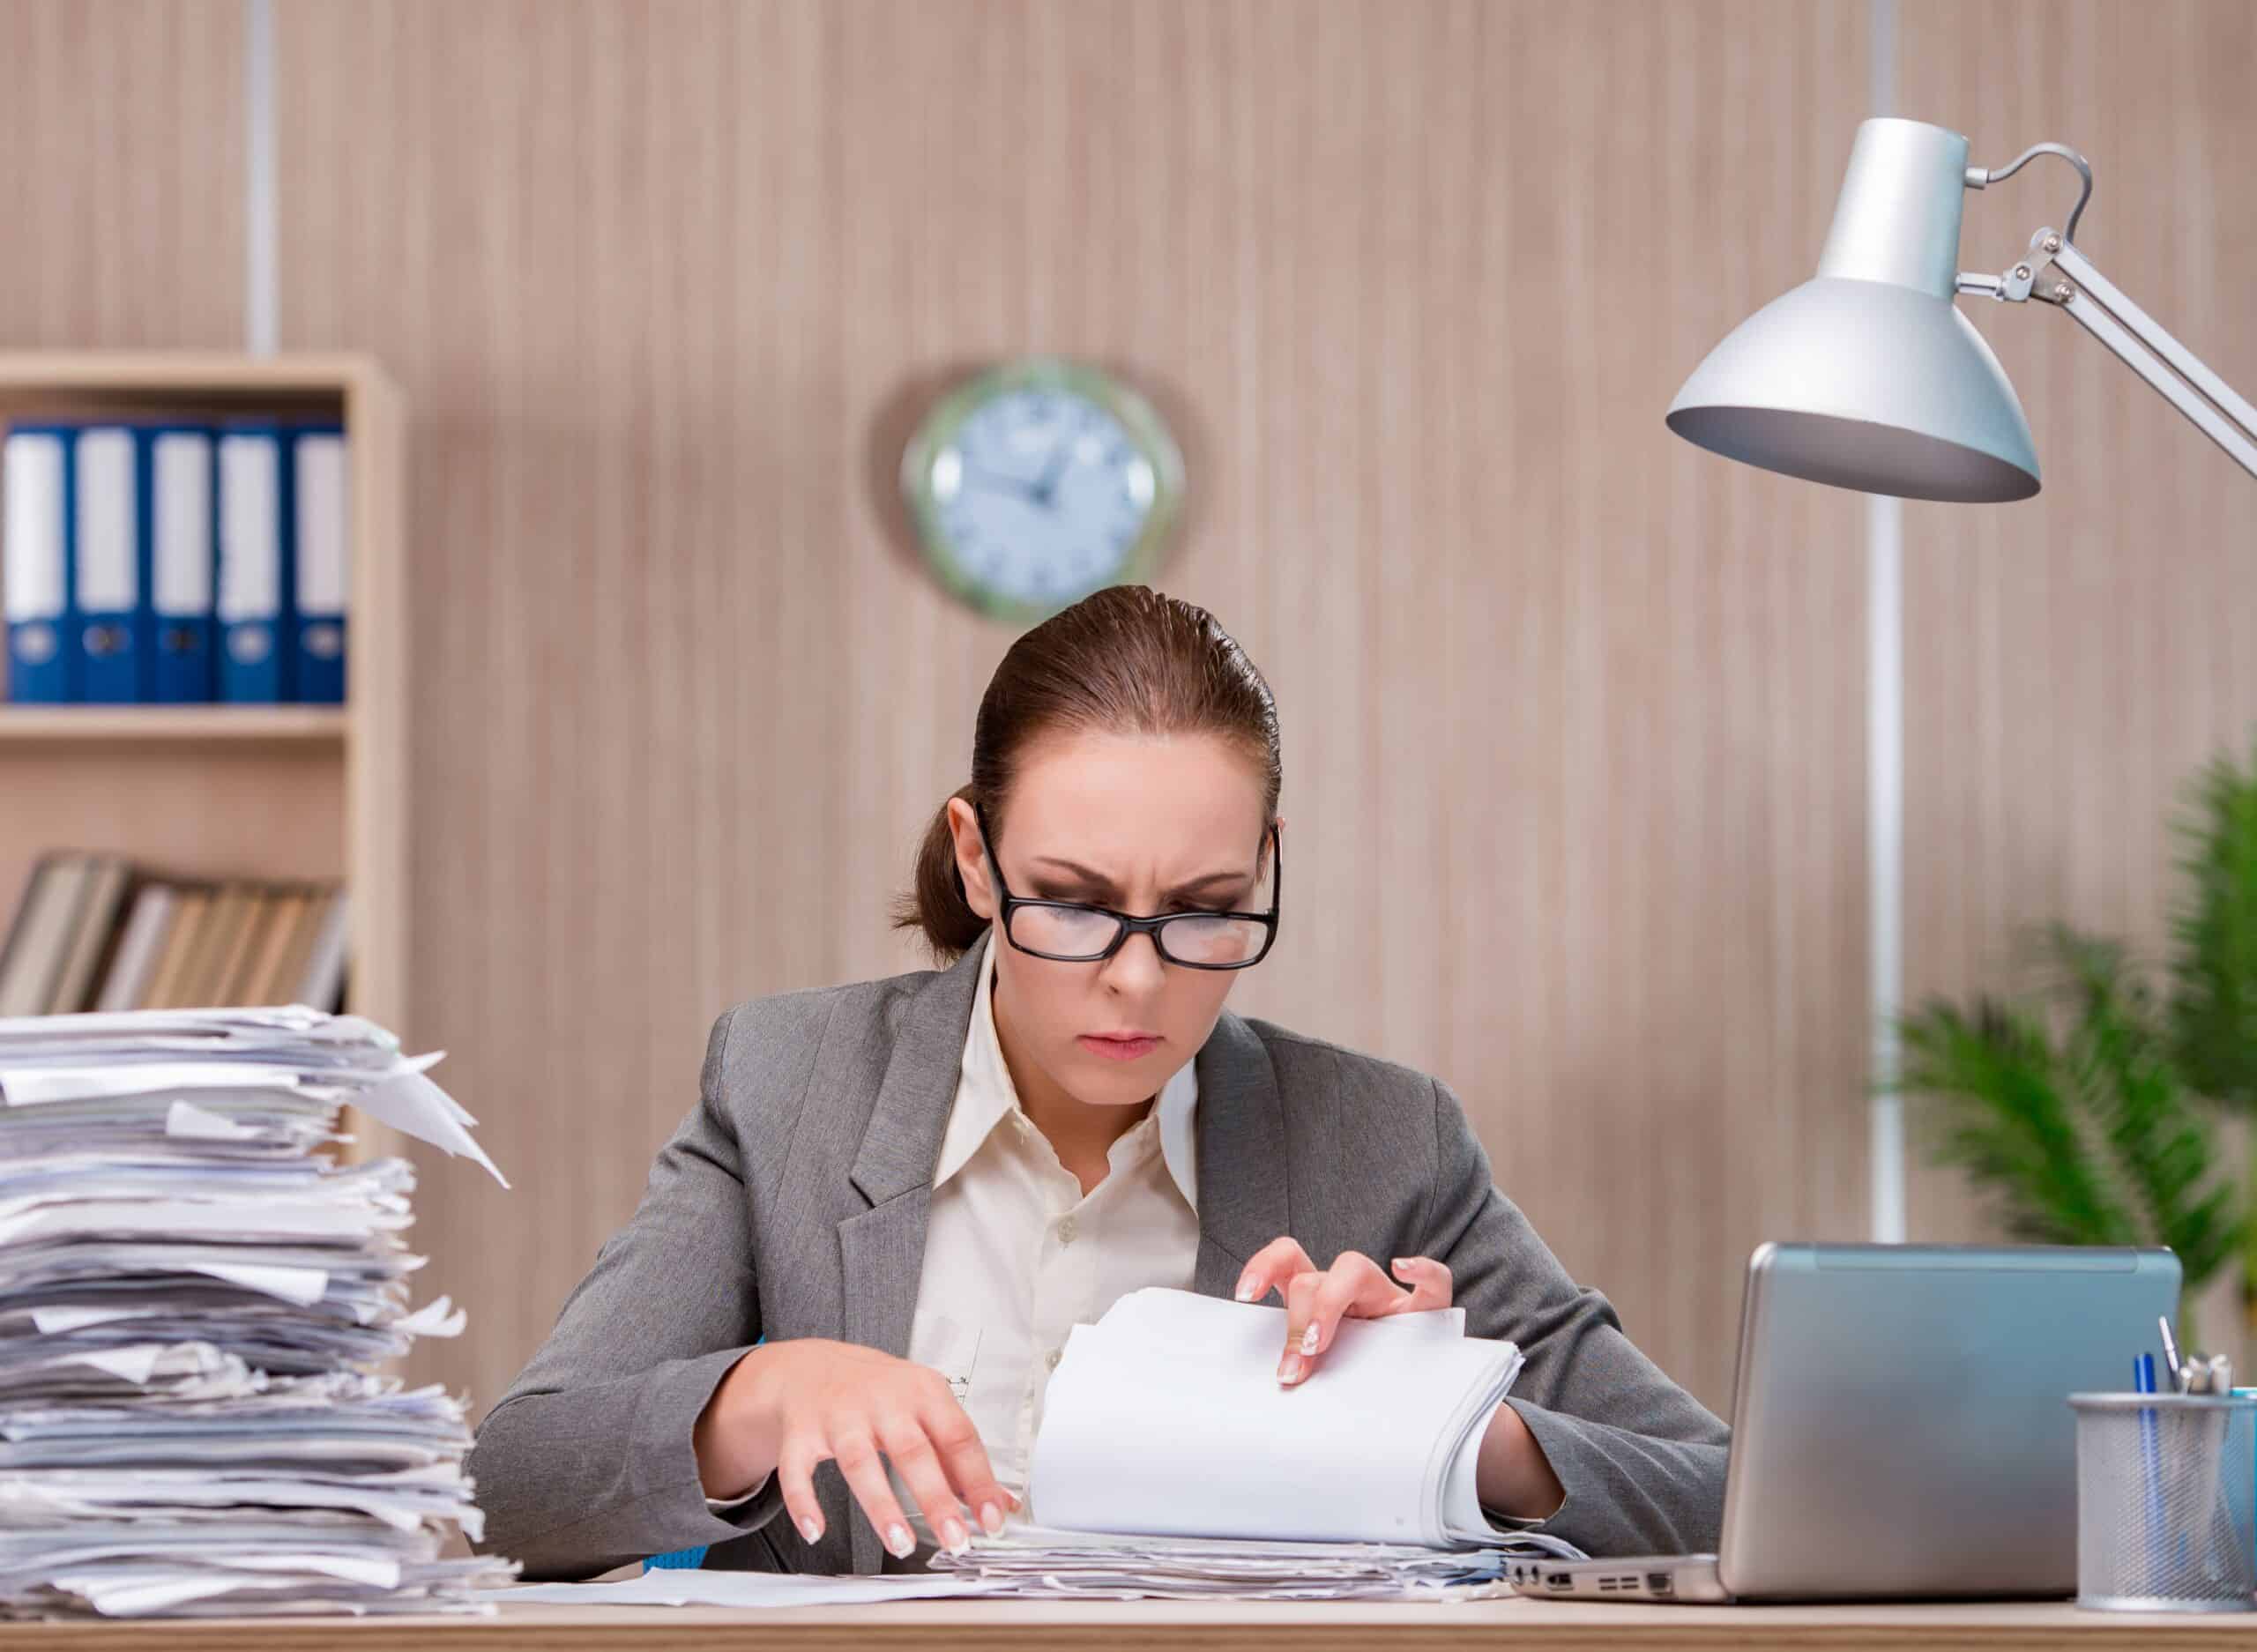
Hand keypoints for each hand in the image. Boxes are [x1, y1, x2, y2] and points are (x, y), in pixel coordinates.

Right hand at [692, 1338, 1017, 1557]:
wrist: (811, 1366)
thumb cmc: (879, 1393)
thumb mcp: (925, 1408)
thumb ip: (959, 1457)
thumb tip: (1001, 1503)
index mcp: (923, 1392)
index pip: (959, 1437)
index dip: (979, 1480)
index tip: (992, 1520)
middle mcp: (882, 1400)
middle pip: (913, 1451)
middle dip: (936, 1499)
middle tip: (955, 1540)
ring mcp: (840, 1414)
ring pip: (861, 1462)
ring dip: (882, 1505)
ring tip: (900, 1543)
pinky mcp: (801, 1431)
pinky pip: (799, 1470)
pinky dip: (804, 1502)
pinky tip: (817, 1531)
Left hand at [1231, 1238, 1452, 1385]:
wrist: (1409, 1383)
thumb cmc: (1357, 1368)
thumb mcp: (1325, 1362)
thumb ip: (1302, 1359)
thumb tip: (1282, 1379)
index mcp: (1319, 1294)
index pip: (1287, 1259)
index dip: (1263, 1267)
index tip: (1244, 1296)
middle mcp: (1348, 1287)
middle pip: (1312, 1278)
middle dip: (1296, 1320)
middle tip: (1293, 1367)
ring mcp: (1385, 1296)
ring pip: (1355, 1268)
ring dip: (1328, 1305)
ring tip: (1319, 1344)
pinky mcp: (1425, 1312)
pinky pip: (1435, 1280)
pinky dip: (1422, 1272)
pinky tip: (1405, 1271)